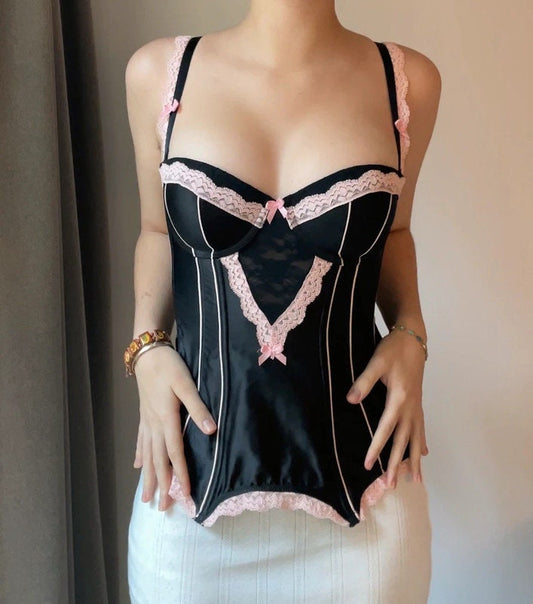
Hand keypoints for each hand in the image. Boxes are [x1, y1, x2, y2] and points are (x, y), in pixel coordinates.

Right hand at [132, 345, 216, 510]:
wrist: (147, 353)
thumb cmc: (169, 366)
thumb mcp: (186, 384)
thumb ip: (198, 407)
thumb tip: (211, 430)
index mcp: (167, 418)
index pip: (175, 453)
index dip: (180, 475)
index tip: (185, 495)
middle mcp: (154, 424)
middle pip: (158, 460)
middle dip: (161, 485)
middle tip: (162, 508)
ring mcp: (147, 421)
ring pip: (148, 455)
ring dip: (149, 477)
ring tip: (146, 498)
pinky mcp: (144, 415)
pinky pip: (141, 440)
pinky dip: (140, 455)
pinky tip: (138, 467)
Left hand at [345, 330, 428, 487]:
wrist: (413, 338)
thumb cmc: (393, 349)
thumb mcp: (377, 362)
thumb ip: (364, 381)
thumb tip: (351, 399)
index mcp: (400, 398)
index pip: (386, 429)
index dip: (376, 448)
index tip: (367, 465)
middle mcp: (411, 407)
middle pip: (403, 440)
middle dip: (397, 464)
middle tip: (391, 485)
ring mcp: (417, 406)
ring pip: (416, 438)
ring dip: (414, 460)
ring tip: (415, 481)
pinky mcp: (418, 403)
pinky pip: (421, 429)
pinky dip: (422, 443)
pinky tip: (423, 454)